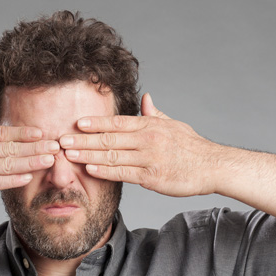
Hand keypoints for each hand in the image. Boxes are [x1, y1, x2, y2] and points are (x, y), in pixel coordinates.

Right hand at [0, 119, 58, 205]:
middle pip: (10, 147)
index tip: (41, 132)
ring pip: (7, 164)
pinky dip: (12, 180)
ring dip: (31, 161)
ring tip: (50, 160)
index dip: (23, 132)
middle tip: (56, 146)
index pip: (1, 132)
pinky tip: (28, 178)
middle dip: (36, 146)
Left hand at [60, 94, 220, 196]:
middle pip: (109, 138)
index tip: (77, 123)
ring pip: (112, 155)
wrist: (213, 166)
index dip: (95, 123)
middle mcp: (147, 139)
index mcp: (149, 125)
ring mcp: (149, 158)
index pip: (117, 122)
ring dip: (88, 155)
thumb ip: (154, 113)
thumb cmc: (191, 146)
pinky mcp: (152, 177)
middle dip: (83, 139)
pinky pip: (124, 173)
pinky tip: (90, 169)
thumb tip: (145, 98)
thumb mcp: (173, 124)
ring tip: (69, 154)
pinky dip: (105, 171)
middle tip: (62, 139)